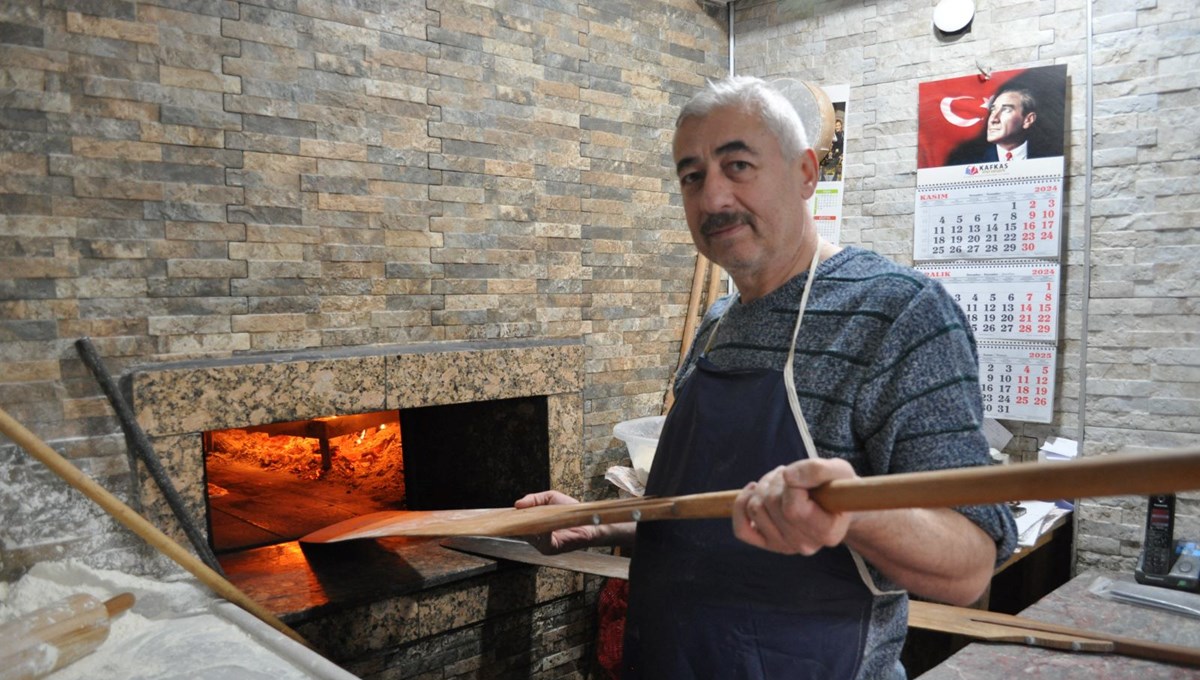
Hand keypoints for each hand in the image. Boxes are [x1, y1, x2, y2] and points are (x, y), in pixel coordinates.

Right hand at [514, 490, 602, 553]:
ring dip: (530, 526)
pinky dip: (542, 531)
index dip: (510, 519)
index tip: (503, 513)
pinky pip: (543, 541)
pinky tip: (545, 524)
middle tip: (515, 513)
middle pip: (521, 531)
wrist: (591, 520)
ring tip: (530, 516)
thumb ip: (533, 499)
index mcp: (535, 527)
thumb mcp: (549, 498)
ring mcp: (543, 546)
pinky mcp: (552, 549)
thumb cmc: (570, 510)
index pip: (518, 525)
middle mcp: (537, 539)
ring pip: (530, 536)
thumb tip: (517, 504)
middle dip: (518, 522)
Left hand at [732, 458, 857, 554]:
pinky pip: (742, 529)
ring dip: (764, 486)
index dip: (793, 484)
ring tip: (781, 482)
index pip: (793, 508)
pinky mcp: (768, 544)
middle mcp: (805, 545)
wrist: (836, 505)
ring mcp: (785, 547)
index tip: (804, 475)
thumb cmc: (838, 487)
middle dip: (777, 480)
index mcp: (827, 532)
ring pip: (755, 509)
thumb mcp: (838, 470)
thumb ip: (818, 470)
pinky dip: (742, 505)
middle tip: (792, 475)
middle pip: (772, 505)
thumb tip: (787, 477)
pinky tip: (754, 491)